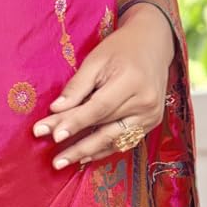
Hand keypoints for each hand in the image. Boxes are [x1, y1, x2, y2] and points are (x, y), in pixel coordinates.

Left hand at [33, 4, 176, 167]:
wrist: (153, 44)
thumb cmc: (121, 49)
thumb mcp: (96, 60)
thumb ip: (77, 86)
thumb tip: (56, 110)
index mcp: (132, 81)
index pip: (98, 108)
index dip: (75, 123)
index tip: (53, 135)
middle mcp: (145, 102)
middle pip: (105, 127)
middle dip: (77, 144)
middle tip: (55, 161)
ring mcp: (151, 115)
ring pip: (115, 139)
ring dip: (88, 152)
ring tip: (65, 162)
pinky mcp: (152, 122)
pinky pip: (125, 141)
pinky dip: (104, 149)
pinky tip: (85, 156)